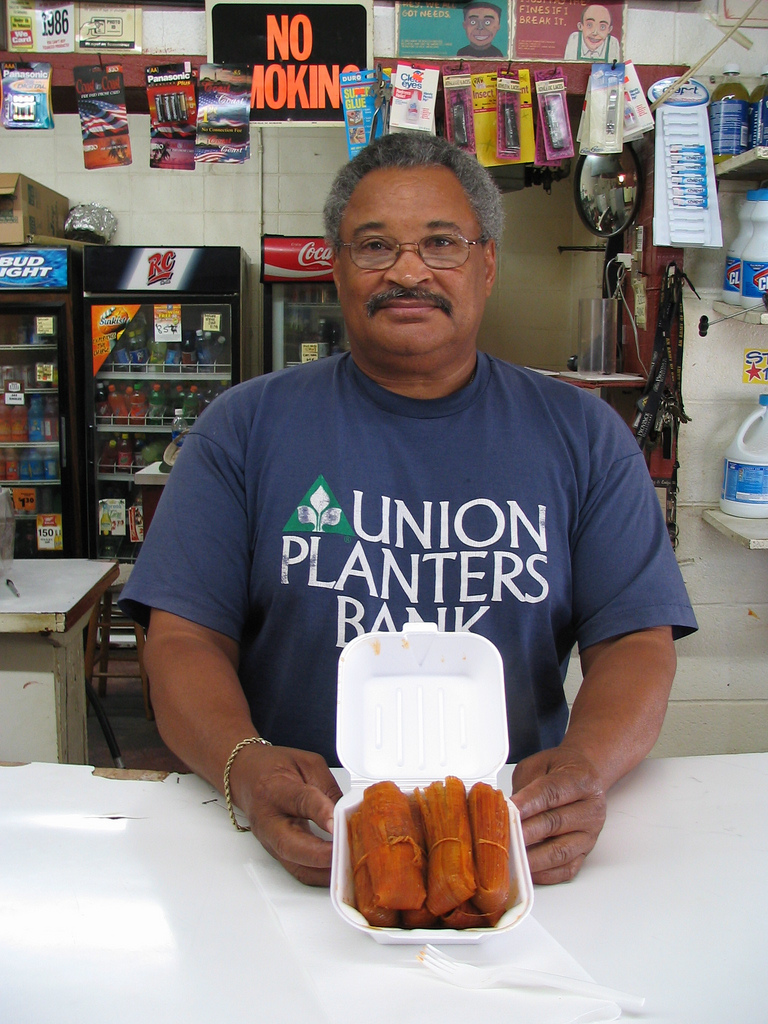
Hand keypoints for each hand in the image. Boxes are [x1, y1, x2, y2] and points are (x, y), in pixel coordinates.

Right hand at [231, 743, 342, 886]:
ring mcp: (270, 842)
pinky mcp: (277, 854)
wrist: (246, 777)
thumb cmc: (275, 768)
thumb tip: (348, 812)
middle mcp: (269, 820)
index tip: (338, 823)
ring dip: (325, 872)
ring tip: (349, 865)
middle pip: (291, 846)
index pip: (301, 802)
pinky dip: (321, 876)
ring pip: (297, 867)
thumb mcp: (307, 763)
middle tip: (347, 853)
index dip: (321, 813)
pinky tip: (338, 871)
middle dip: (322, 855)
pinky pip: (300, 872)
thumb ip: (327, 787)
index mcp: (276, 790)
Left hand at [510, 746, 606, 884]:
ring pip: (560, 852)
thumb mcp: (539, 765)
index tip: (508, 811)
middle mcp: (590, 809)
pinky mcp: (585, 854)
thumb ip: (524, 786)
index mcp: (580, 781)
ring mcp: (589, 835)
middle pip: (554, 824)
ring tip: (510, 857)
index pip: (551, 793)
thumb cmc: (560, 771)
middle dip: (525, 833)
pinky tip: (526, 871)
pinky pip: (565, 870)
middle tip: (502, 838)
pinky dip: (544, 874)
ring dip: (532, 858)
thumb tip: (504, 809)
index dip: (527, 804)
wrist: (585, 776)